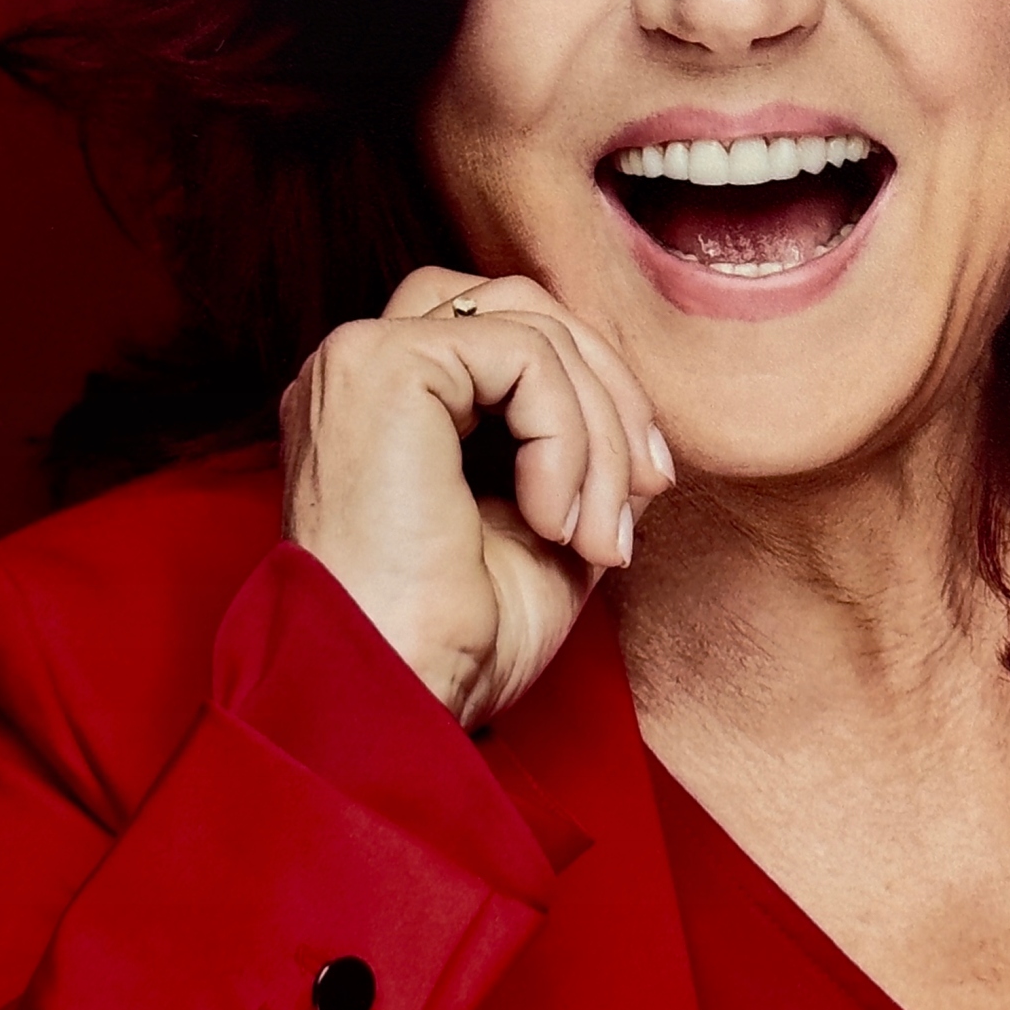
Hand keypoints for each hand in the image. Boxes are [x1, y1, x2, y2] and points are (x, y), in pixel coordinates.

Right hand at [279, 268, 673, 728]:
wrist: (393, 702)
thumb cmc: (456, 645)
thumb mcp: (548, 531)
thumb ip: (580, 457)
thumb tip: (641, 423)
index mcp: (391, 408)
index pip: (514, 340)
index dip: (596, 396)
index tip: (643, 490)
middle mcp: (365, 370)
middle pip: (527, 308)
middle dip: (612, 395)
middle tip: (646, 492)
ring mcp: (363, 360)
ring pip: (536, 329)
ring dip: (599, 433)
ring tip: (594, 534)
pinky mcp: (381, 367)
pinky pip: (526, 355)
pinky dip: (567, 439)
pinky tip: (549, 521)